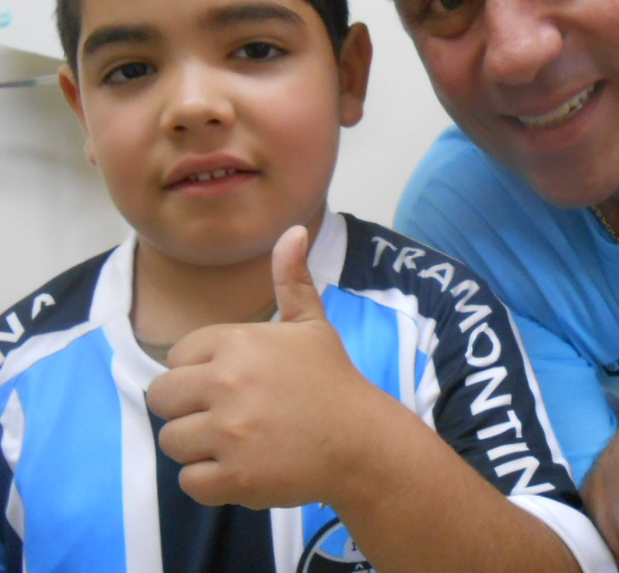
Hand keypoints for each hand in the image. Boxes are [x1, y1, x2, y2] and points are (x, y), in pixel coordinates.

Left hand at [147, 225, 377, 508]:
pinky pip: (189, 482)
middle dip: (188, 407)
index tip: (236, 382)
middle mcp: (226, 383)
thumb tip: (294, 229)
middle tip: (229, 414)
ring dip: (199, 445)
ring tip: (238, 441)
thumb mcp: (312, 325)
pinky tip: (242, 467)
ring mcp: (227, 433)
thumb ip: (292, 279)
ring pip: (172, 440)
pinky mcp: (232, 477)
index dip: (201, 371)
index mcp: (238, 343)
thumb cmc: (333, 380)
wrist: (362, 441)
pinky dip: (210, 481)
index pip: (178, 356)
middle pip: (162, 397)